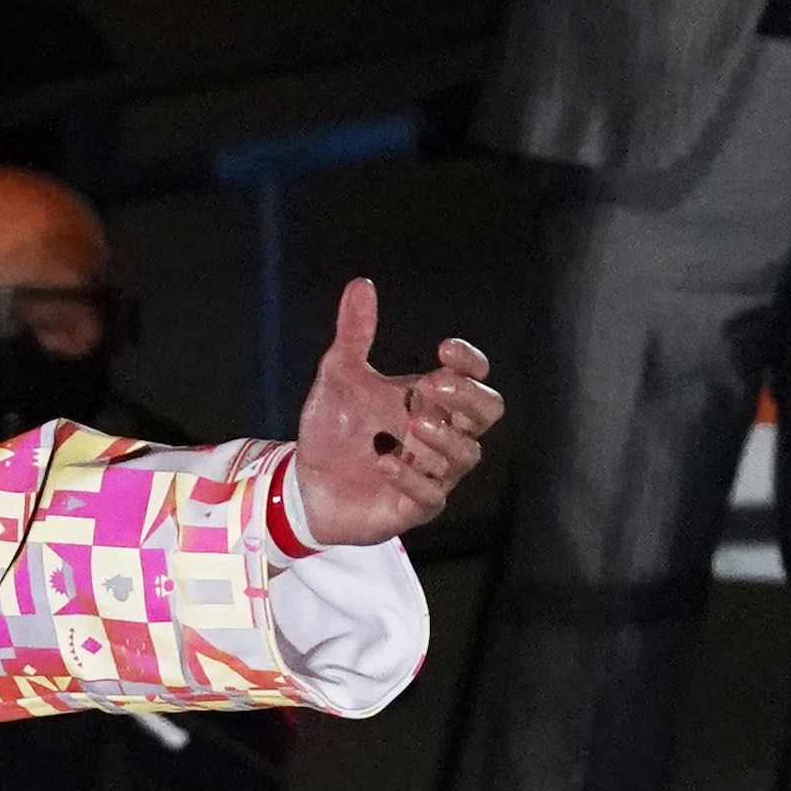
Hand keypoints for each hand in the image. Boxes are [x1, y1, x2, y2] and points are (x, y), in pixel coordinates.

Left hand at [288, 278, 499, 547]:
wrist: (302, 485)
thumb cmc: (332, 430)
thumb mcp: (337, 377)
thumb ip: (353, 335)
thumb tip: (360, 284)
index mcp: (431, 398)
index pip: (475, 375)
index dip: (469, 361)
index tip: (444, 348)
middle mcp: (440, 433)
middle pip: (487, 412)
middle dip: (469, 397)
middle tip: (434, 384)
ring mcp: (431, 471)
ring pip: (467, 455)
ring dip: (444, 439)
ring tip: (411, 424)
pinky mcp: (413, 506)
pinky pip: (431, 496)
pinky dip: (412, 479)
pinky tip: (385, 462)